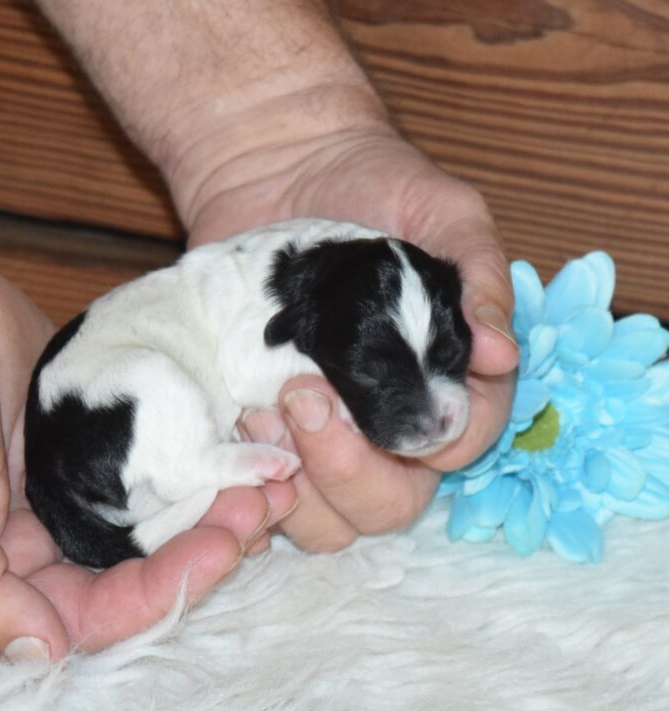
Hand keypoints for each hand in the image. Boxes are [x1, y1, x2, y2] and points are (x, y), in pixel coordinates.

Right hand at [0, 236, 293, 658]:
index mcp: (4, 567)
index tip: (224, 547)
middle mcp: (51, 531)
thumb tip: (44, 649)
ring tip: (273, 477)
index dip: (167, 590)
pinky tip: (245, 444)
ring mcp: (83, 476)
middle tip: (263, 506)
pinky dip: (206, 454)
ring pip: (166, 510)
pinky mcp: (106, 428)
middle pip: (147, 564)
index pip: (101, 609)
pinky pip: (166, 451)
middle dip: (211, 542)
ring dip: (219, 501)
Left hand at [34, 0, 516, 550]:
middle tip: (304, 399)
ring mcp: (323, 432)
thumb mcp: (443, 212)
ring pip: (329, 518)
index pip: (461, 443)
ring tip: (260, 416)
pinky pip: (265, 493)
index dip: (435, 441)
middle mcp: (386, 419)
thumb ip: (478, 277)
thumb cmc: (373, 183)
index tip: (387, 403)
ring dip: (298, 486)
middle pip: (392, 503)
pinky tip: (233, 432)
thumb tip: (500, 353)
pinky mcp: (265, 428)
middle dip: (351, 471)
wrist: (279, 169)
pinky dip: (251, 484)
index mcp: (442, 379)